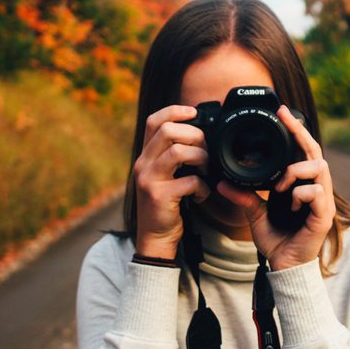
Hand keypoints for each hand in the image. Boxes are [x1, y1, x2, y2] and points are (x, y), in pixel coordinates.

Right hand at [133, 105, 210, 258]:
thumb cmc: (166, 204)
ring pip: (178, 152)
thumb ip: (175, 156)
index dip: (174, 111)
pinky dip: (202, 187)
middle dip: (195, 136)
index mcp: (146, 156)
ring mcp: (149, 179)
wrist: (155, 237)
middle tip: (205, 151)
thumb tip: (201, 136)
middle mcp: (143, 164)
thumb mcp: (165, 175)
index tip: (194, 112)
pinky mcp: (160, 196)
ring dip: (201, 158)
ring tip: (206, 170)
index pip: (154, 121)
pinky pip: (189, 181)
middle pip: (168, 131)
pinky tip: (201, 194)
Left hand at [216, 104, 335, 270]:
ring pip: (319, 168)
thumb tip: (223, 181)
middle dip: (300, 132)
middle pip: (315, 151)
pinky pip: (316, 193)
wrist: (284, 267)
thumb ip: (244, 195)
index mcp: (300, 184)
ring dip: (296, 171)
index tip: (280, 111)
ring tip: (279, 187)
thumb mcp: (255, 213)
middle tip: (284, 118)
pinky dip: (299, 194)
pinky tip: (288, 205)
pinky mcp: (324, 216)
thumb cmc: (276, 240)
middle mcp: (315, 188)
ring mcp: (323, 201)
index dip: (295, 129)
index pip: (302, 150)